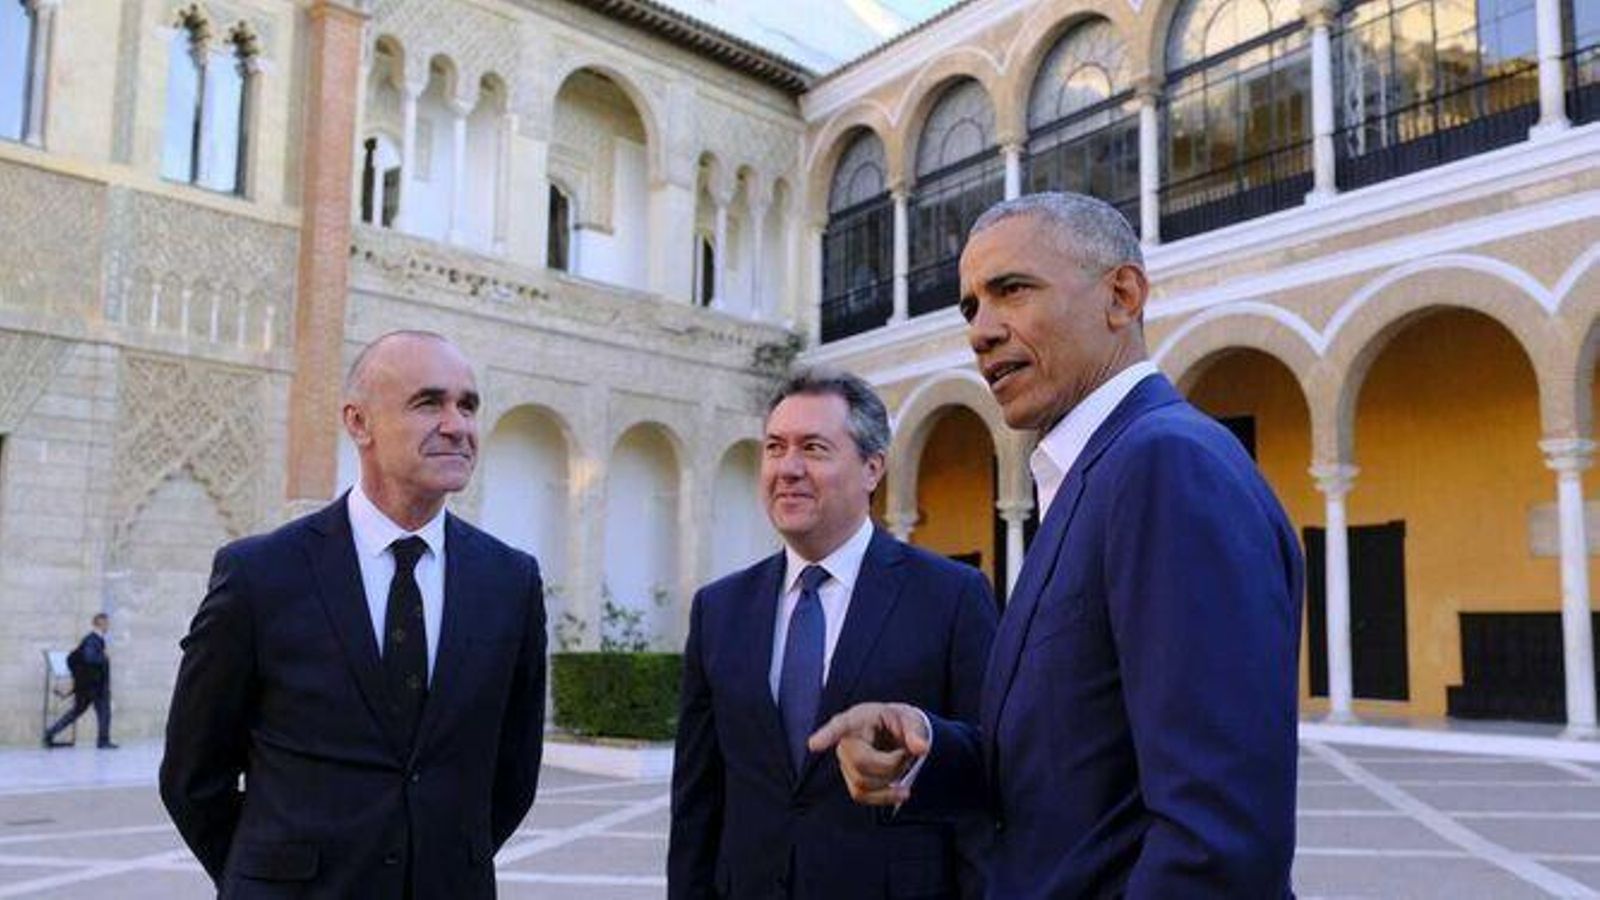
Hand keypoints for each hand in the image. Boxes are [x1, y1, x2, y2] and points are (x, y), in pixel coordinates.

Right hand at [808, 702, 928, 805]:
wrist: (897, 736)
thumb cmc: (900, 723)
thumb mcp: (911, 719)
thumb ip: (916, 731)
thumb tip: (921, 748)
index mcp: (858, 718)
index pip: (840, 726)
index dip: (826, 735)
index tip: (813, 745)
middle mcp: (845, 740)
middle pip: (860, 762)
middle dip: (890, 764)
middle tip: (907, 755)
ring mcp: (845, 762)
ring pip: (862, 782)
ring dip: (890, 779)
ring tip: (903, 764)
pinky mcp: (851, 780)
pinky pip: (862, 796)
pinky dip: (885, 797)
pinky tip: (902, 792)